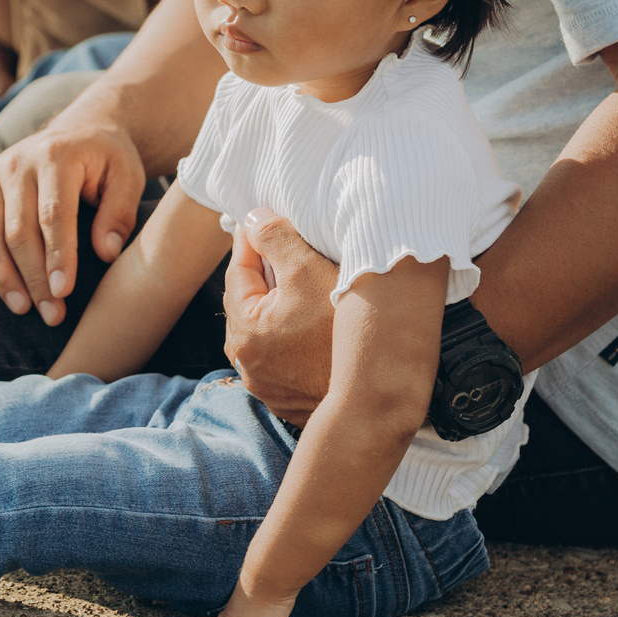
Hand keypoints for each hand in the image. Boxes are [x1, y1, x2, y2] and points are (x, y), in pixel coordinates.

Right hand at [0, 115, 145, 325]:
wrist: (81, 129)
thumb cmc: (107, 161)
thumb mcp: (127, 177)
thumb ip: (118, 214)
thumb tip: (105, 254)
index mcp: (56, 157)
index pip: (53, 214)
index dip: (57, 256)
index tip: (64, 293)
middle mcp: (18, 162)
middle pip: (17, 229)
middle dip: (33, 277)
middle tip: (51, 314)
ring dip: (0, 272)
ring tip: (21, 307)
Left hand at [224, 211, 338, 426]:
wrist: (378, 396)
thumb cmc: (343, 333)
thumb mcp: (308, 271)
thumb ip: (275, 237)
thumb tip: (254, 218)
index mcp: (242, 331)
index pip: (238, 271)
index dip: (253, 242)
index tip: (263, 221)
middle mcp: (246, 362)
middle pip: (249, 302)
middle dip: (265, 274)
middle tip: (285, 249)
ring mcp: (266, 384)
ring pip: (265, 329)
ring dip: (278, 306)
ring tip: (303, 285)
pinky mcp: (287, 398)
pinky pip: (281, 355)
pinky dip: (290, 336)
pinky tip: (313, 324)